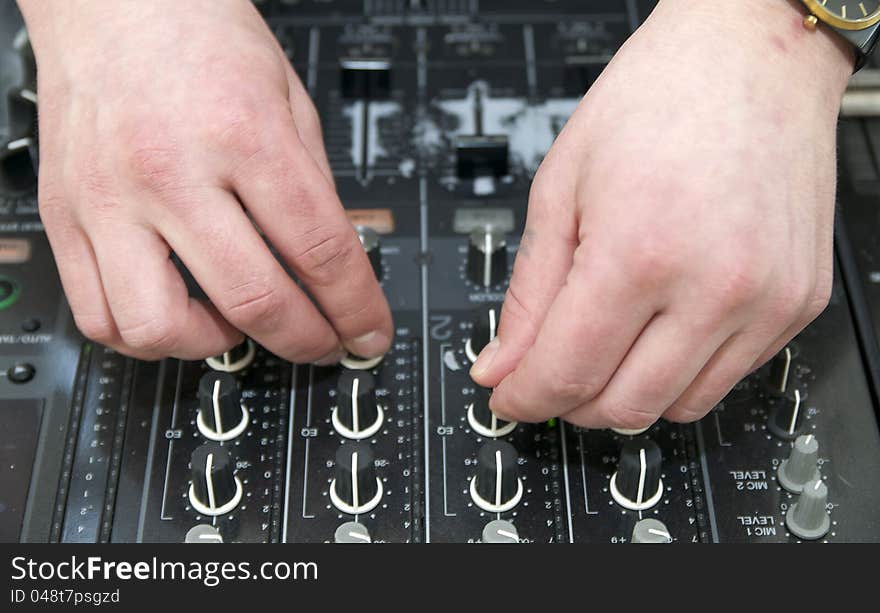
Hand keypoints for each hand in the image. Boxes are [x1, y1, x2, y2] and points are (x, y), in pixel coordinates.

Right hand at [20, 0, 391, 361]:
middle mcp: (172, 172)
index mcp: (244, 134)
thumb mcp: (286, 95)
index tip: (369, 333)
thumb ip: (311, 182)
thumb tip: (332, 260)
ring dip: (215, 346)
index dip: (356, 307)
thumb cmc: (197, 32)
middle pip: (254, 299)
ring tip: (237, 325)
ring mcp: (110, 199)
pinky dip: (144, 336)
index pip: (320, 250)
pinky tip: (175, 315)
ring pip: (160, 326)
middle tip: (323, 344)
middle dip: (306, 340)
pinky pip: (96, 314)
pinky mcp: (65, 215)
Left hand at [471, 0, 851, 428]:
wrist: (751, 57)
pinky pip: (729, 377)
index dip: (525, 397)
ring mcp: (766, 301)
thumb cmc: (657, 101)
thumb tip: (503, 364)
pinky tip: (662, 327)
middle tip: (550, 372)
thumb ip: (529, 293)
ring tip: (607, 345)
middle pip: (623, 406)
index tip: (508, 397)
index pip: (568, 371)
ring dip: (627, 394)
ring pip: (678, 406)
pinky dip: (681, 371)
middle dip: (571, 404)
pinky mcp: (799, 304)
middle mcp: (714, 287)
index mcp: (641, 251)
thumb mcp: (560, 188)